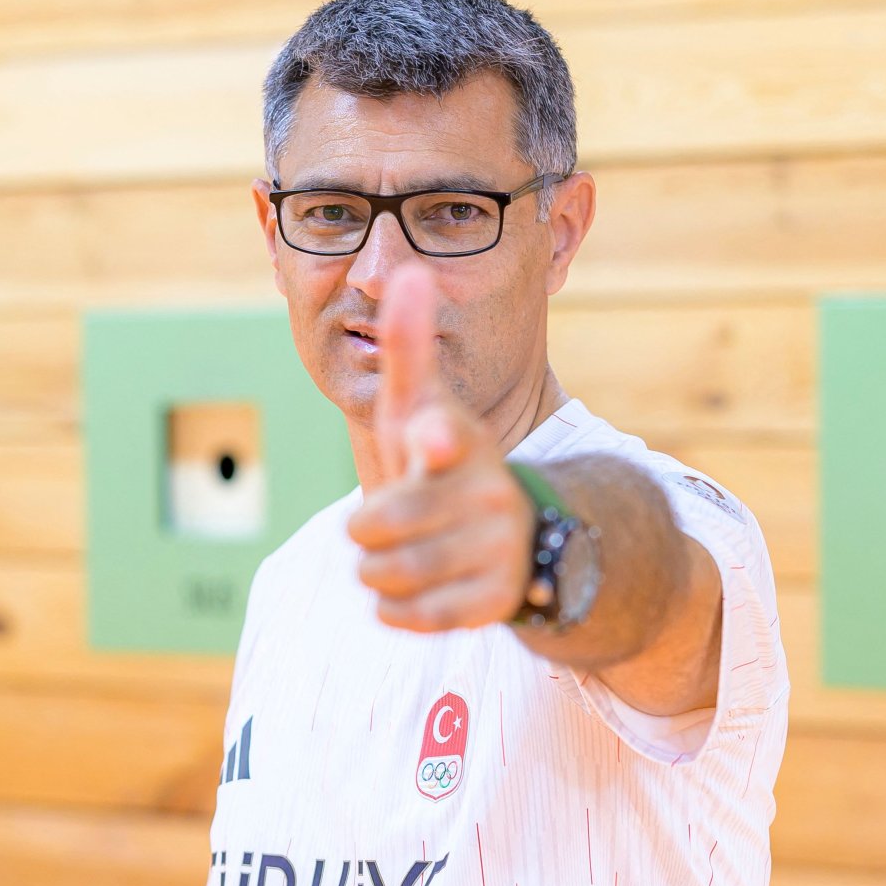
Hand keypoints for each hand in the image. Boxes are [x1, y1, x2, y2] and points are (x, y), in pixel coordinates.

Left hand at [346, 263, 534, 631]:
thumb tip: (407, 270)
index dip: (437, 438)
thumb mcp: (424, 406)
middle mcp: (487, 491)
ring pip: (393, 573)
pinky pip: (416, 615)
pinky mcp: (496, 601)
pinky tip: (409, 592)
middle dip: (367, 530)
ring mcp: (496, 548)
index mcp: (461, 441)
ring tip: (392, 557)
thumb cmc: (447, 461)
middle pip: (384, 523)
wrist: (519, 537)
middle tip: (379, 526)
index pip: (449, 435)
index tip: (431, 441)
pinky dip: (398, 609)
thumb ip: (408, 347)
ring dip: (376, 570)